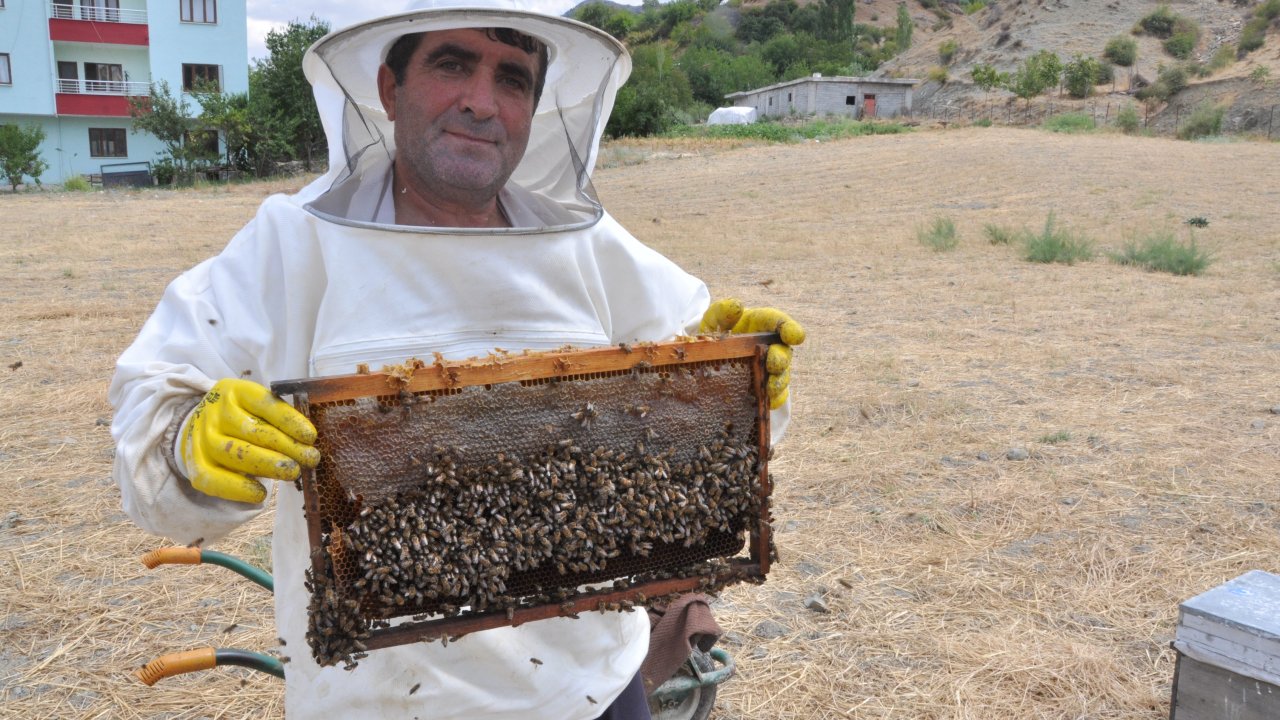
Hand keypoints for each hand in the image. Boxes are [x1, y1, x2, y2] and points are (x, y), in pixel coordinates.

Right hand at [180, 378, 319, 503]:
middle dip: (285, 446)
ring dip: (267, 465)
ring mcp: (202, 437)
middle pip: (252, 430)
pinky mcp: (195, 463)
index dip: (289, 420)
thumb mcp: (258, 407)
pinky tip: (260, 494)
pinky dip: (237, 488)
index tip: (311, 437)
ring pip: (235, 453)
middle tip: (309, 459)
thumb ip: (278, 420)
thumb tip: (307, 443)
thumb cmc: (242, 417)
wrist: (200, 426)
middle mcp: (215, 411)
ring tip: (292, 473)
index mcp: (235, 391)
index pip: (265, 403)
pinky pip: (213, 479)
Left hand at [699, 299, 805, 408]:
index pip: (780, 323)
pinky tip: (769, 402)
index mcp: (762, 325)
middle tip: (773, 363)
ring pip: (782, 376)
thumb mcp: (715, 319)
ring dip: (778, 382)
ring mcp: (770, 368)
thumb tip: (737, 306)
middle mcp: (771, 347)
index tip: (795, 336)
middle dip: (781, 359)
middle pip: (783, 353)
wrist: (708, 355)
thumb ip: (723, 311)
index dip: (790, 329)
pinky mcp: (765, 388)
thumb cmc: (718, 332)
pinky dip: (773, 400)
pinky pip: (774, 396)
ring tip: (771, 387)